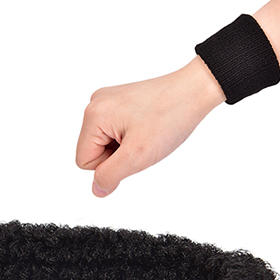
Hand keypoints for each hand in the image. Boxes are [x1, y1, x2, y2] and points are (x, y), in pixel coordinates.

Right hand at [76, 57, 225, 196]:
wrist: (195, 90)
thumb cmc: (170, 116)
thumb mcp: (137, 156)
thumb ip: (109, 176)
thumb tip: (97, 189)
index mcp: (93, 115)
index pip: (84, 162)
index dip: (109, 165)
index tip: (132, 150)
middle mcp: (95, 103)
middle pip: (93, 151)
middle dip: (117, 155)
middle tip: (141, 142)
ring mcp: (107, 101)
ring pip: (105, 143)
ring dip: (124, 147)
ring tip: (145, 133)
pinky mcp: (119, 102)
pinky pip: (114, 132)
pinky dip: (129, 136)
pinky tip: (145, 127)